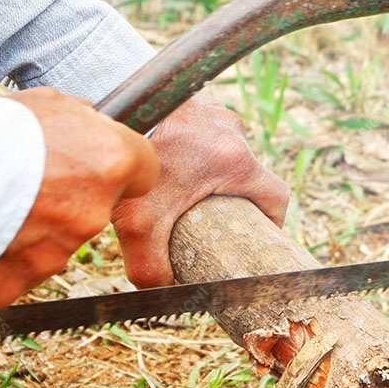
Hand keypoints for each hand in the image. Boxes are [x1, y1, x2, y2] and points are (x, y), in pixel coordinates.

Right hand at [0, 87, 158, 307]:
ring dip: (28, 229)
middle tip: (23, 181)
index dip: (117, 165)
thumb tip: (91, 123)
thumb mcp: (45, 103)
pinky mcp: (15, 287)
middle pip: (92, 210)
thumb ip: (79, 121)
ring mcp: (56, 256)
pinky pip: (11, 273)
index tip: (95, 163)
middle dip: (65, 199)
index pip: (143, 169)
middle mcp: (92, 214)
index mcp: (110, 163)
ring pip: (52, 244)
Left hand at [111, 92, 288, 287]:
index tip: (257, 236)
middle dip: (232, 197)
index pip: (277, 197)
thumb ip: (150, 265)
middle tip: (206, 216)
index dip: (272, 222)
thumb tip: (159, 290)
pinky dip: (191, 146)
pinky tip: (164, 157)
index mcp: (235, 162)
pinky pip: (203, 129)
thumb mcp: (138, 223)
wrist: (111, 102)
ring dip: (209, 170)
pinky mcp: (193, 97)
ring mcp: (214, 109)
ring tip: (178, 187)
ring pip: (224, 150)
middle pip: (248, 174)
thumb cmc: (131, 156)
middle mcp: (232, 131)